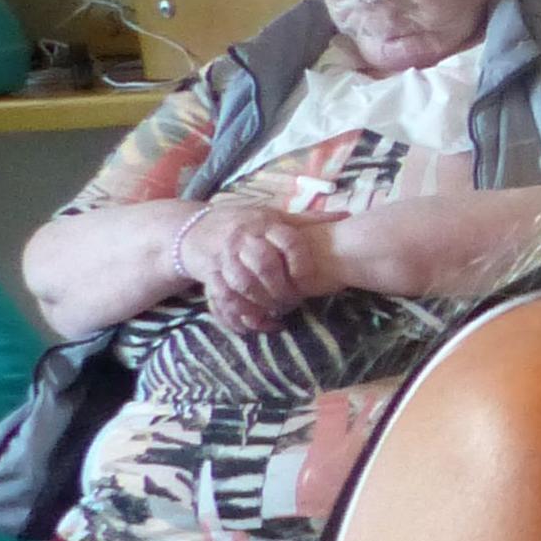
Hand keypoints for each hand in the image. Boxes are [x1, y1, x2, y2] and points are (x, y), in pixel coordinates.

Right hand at [178, 203, 326, 334]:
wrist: (194, 229)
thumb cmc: (246, 224)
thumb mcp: (275, 217)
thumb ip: (306, 221)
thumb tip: (346, 215)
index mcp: (264, 224)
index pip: (289, 241)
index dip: (302, 264)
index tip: (308, 281)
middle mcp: (242, 239)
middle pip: (264, 265)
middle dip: (281, 288)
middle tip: (293, 302)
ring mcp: (223, 259)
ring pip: (242, 284)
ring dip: (262, 303)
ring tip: (277, 313)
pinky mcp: (209, 277)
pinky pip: (222, 299)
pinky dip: (239, 315)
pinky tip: (254, 325)